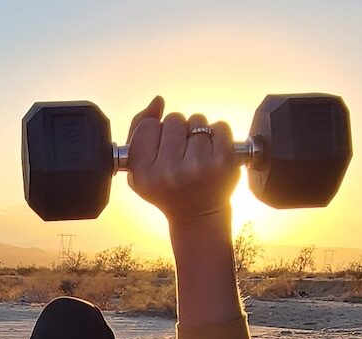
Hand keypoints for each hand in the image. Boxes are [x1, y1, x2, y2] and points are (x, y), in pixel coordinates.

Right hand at [125, 96, 239, 229]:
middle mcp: (169, 172)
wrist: (198, 216)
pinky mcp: (222, 162)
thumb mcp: (140, 167)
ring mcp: (198, 167)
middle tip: (181, 156)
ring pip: (197, 120)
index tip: (161, 153)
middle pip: (173, 119)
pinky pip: (219, 126)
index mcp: (144, 174)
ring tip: (197, 156)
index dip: (156, 135)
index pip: (148, 126)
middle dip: (178, 132)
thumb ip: (139, 129)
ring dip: (198, 132)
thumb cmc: (166, 188)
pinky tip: (212, 155)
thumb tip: (158, 100)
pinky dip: (218, 135)